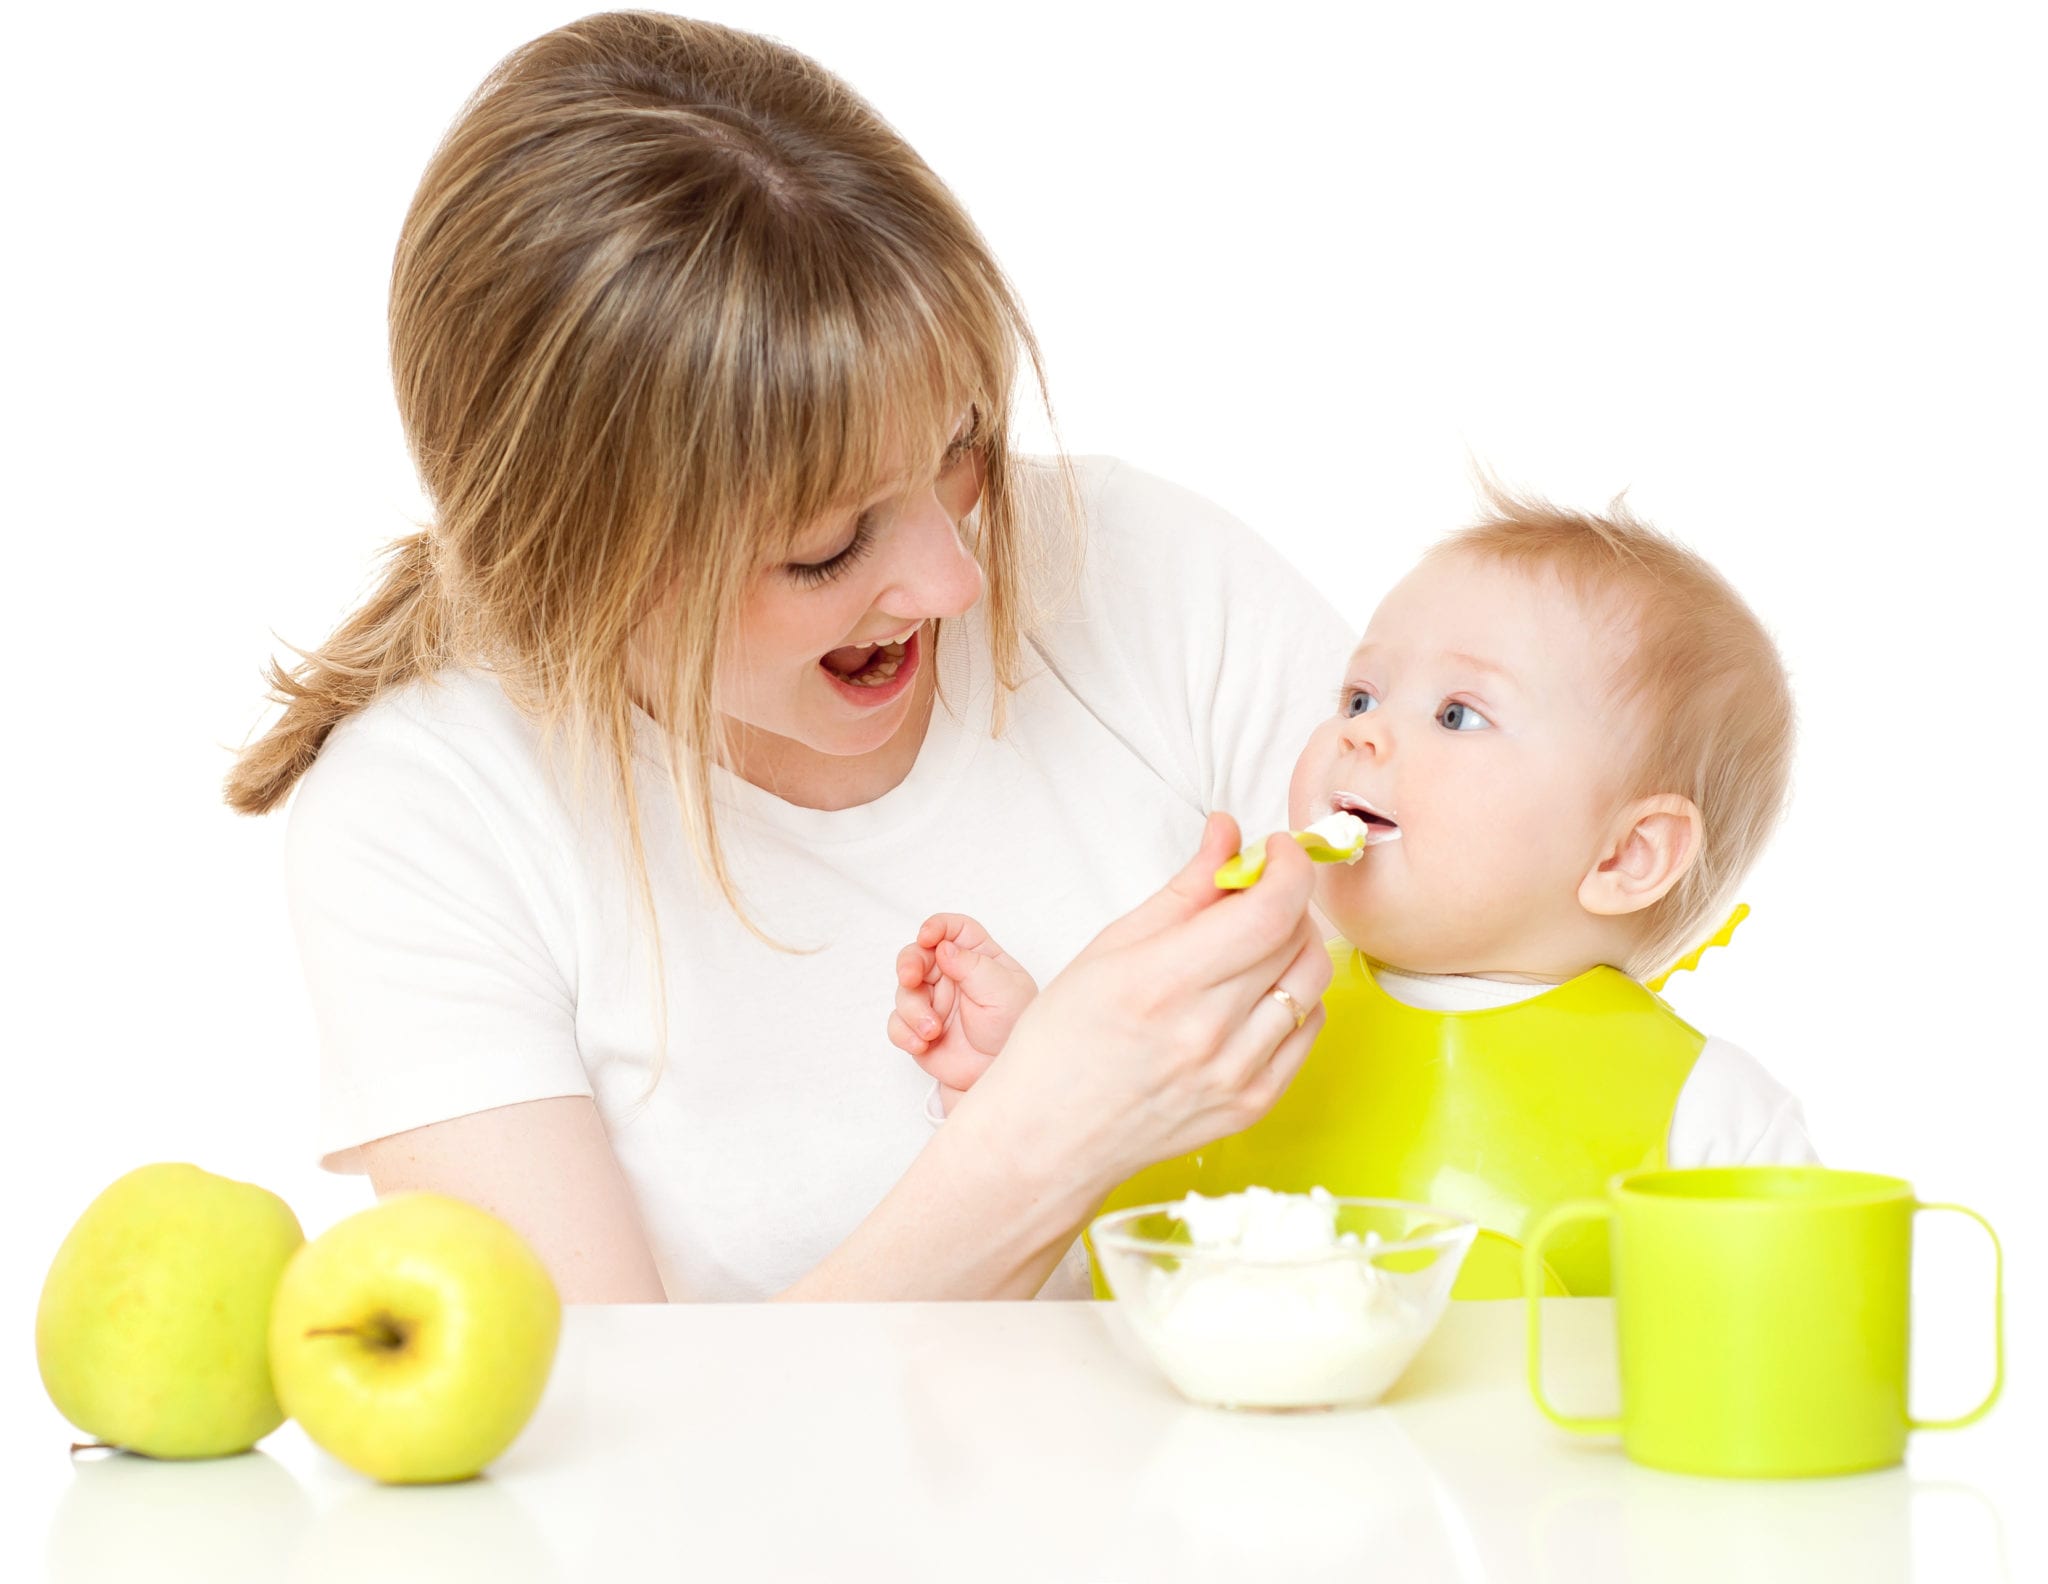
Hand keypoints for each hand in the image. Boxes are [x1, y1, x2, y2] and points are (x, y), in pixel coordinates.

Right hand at [887, 913, 1039, 1110]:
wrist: (1000, 1071)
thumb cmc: (1012, 1028)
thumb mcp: (1004, 991)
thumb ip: (973, 966)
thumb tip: (943, 947)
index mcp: (976, 957)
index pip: (952, 929)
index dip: (936, 927)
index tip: (927, 937)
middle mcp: (950, 975)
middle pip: (917, 954)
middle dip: (908, 964)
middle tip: (910, 978)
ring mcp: (932, 1001)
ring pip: (904, 991)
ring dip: (913, 1009)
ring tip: (932, 1030)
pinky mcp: (918, 1028)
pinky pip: (897, 1024)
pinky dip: (904, 1033)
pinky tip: (922, 1043)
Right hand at [952, 812, 1331, 1191]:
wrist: (1050, 1137)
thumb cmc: (1064, 1041)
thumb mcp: (1110, 948)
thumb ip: (1184, 888)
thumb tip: (1227, 832)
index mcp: (1164, 982)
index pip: (1269, 910)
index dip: (1288, 867)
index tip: (1275, 850)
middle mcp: (1208, 1032)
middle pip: (1295, 938)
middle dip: (1283, 900)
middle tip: (1252, 895)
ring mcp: (1237, 1074)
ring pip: (1310, 984)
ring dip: (1293, 947)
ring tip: (1252, 946)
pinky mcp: (1253, 1105)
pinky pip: (1308, 1032)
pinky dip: (1294, 999)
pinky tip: (1255, 994)